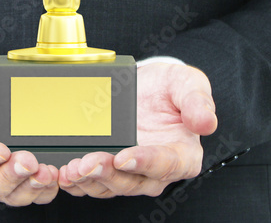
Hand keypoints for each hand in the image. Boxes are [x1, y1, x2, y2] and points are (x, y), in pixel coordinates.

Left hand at [58, 62, 216, 197]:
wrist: (147, 87)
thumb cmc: (172, 89)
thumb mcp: (189, 84)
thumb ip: (197, 101)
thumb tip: (207, 122)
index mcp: (182, 154)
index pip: (166, 165)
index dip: (146, 163)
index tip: (125, 157)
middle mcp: (156, 170)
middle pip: (133, 182)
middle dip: (108, 174)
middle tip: (87, 163)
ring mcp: (130, 173)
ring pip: (109, 186)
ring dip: (89, 181)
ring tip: (71, 169)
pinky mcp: (109, 170)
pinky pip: (93, 182)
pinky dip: (77, 181)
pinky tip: (63, 173)